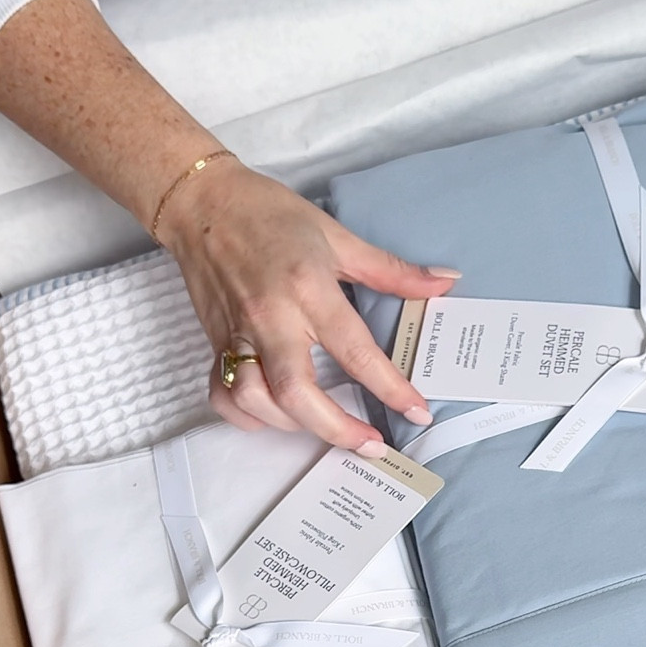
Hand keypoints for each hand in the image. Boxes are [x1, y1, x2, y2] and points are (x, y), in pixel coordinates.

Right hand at [160, 156, 457, 450]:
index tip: (416, 412)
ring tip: (326, 425)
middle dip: (338, 429)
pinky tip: (274, 415)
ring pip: (257, 402)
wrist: (202, 202)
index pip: (355, 351)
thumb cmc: (269, 213)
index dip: (390, 388)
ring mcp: (238, 335)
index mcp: (307, 289)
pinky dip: (248, 417)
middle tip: (371, 444)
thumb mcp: (336, 235)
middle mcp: (271, 318)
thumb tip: (444, 282)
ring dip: (294, 426)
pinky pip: (224, 396)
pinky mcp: (215, 342)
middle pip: (298, 394)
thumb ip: (390, 269)